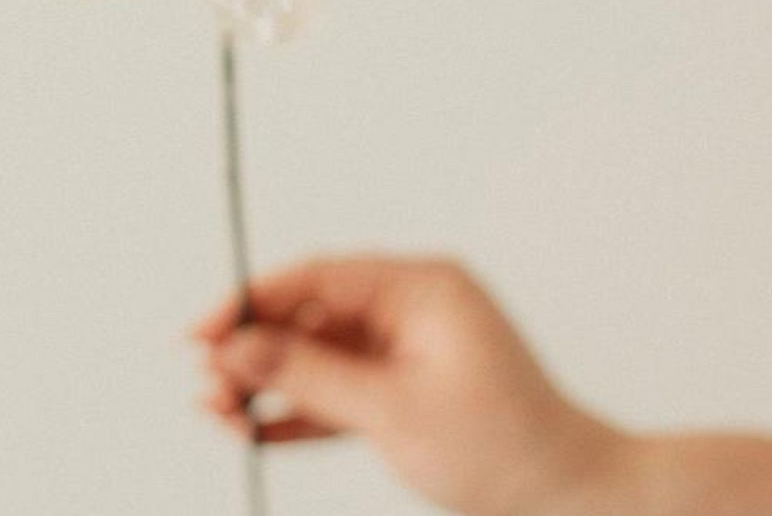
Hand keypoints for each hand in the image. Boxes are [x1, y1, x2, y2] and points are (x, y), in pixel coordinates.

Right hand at [192, 255, 624, 515]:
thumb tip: (237, 344)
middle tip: (203, 385)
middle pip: (310, 316)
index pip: (317, 277)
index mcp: (420, 286)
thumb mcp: (393, 409)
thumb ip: (309, 374)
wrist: (571, 500)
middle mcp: (409, 308)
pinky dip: (298, 411)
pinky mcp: (404, 392)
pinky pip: (338, 392)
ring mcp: (406, 351)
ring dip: (268, 384)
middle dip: (253, 349)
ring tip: (217, 412)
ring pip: (317, 356)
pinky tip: (254, 427)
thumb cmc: (501, 447)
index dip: (252, 300)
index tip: (200, 330)